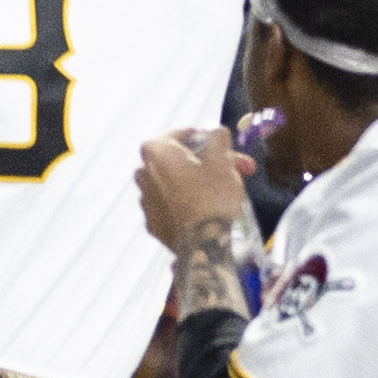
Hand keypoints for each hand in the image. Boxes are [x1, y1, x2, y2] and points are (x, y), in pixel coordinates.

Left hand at [138, 123, 254, 253]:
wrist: (203, 245)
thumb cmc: (211, 196)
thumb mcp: (221, 158)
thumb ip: (217, 137)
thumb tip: (215, 131)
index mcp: (156, 151)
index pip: (181, 135)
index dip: (206, 138)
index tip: (221, 143)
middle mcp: (143, 173)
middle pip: (181, 161)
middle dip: (209, 163)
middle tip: (235, 168)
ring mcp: (146, 201)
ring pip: (177, 183)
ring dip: (199, 182)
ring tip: (225, 190)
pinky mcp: (153, 223)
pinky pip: (173, 205)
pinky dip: (188, 203)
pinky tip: (208, 208)